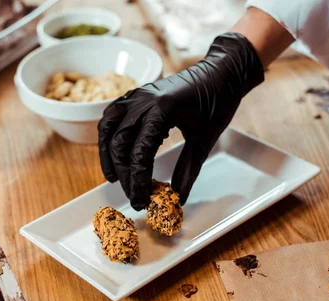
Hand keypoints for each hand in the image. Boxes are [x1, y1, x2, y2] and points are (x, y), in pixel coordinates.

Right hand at [98, 32, 264, 209]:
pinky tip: (114, 151)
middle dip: (123, 174)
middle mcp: (143, 101)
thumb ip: (189, 170)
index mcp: (162, 110)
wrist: (221, 72)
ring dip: (108, 155)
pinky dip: (109, 135)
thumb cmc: (217, 101)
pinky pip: (112, 115)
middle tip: (132, 195)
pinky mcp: (136, 94)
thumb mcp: (205, 139)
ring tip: (113, 177)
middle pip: (119, 144)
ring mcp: (136, 95)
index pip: (139, 153)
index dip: (137, 181)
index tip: (141, 200)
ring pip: (108, 128)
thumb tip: (178, 198)